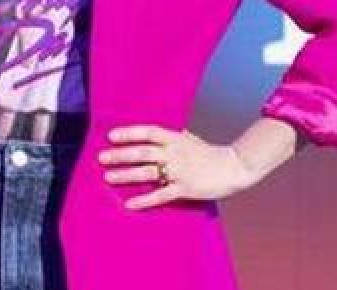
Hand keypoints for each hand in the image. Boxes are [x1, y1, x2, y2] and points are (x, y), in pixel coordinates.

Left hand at [98, 125, 255, 208]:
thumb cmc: (212, 153)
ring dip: (126, 174)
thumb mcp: (192, 139)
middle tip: (101, 158)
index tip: (111, 136)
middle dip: (121, 155)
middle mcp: (175, 153)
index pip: (148, 132)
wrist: (234, 167)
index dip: (129, 133)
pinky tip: (129, 204)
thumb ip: (177, 136)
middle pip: (143, 152)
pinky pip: (161, 195)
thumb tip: (162, 133)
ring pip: (148, 172)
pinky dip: (144, 200)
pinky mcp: (185, 189)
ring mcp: (179, 171)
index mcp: (176, 139)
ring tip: (108, 177)